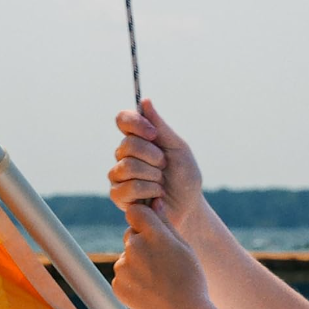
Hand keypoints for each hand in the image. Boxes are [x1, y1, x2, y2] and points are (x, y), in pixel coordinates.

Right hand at [109, 99, 203, 232]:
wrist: (190, 207)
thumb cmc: (185, 178)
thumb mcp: (178, 149)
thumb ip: (161, 127)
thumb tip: (145, 101)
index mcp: (138, 139)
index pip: (123, 120)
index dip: (135, 123)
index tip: (153, 134)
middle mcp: (124, 155)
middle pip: (127, 144)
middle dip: (153, 156)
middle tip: (165, 166)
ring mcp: (119, 176)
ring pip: (126, 167)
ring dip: (152, 176)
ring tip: (161, 184)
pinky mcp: (119, 196)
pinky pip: (127, 188)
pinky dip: (148, 192)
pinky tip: (156, 197)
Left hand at [112, 200, 210, 308]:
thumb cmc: (190, 281)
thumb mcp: (184, 248)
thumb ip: (165, 223)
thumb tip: (155, 201)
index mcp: (154, 235)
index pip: (136, 212)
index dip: (144, 219)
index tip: (153, 230)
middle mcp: (135, 248)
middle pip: (132, 235)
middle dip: (143, 244)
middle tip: (163, 264)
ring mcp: (124, 267)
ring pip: (127, 257)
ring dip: (138, 264)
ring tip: (159, 281)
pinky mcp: (117, 284)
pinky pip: (123, 276)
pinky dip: (133, 281)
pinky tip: (150, 291)